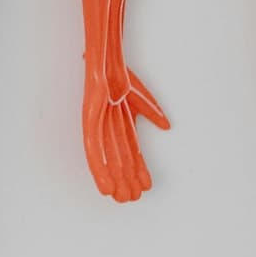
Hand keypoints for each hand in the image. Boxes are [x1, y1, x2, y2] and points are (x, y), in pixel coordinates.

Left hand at [80, 59, 167, 203]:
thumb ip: (152, 112)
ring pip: (107, 157)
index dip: (138, 170)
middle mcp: (108, 126)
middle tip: (130, 200)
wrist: (107, 56)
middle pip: (119, 158)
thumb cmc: (120, 75)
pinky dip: (99, 165)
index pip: (131, 151)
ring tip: (118, 197)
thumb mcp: (140, 98)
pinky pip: (93, 146)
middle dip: (125, 179)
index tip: (146, 187)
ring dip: (113, 178)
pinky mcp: (88, 118)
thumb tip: (166, 127)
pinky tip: (103, 182)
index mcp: (121, 123)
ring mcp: (98, 123)